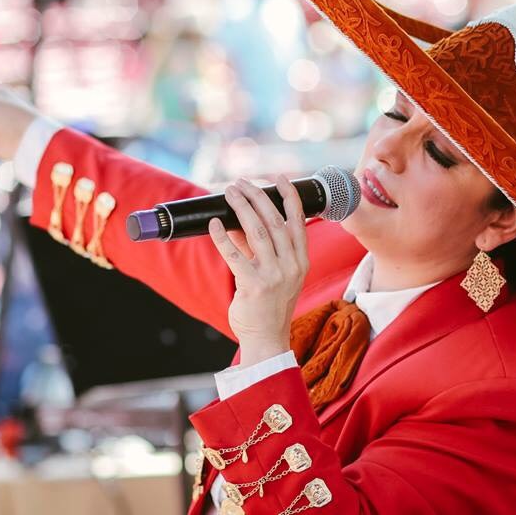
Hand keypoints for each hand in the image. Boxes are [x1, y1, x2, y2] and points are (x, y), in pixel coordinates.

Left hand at [209, 175, 308, 365]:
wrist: (266, 337)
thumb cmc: (269, 304)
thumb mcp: (274, 273)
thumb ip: (259, 248)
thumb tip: (236, 221)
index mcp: (301, 260)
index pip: (298, 221)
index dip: (289, 197)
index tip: (279, 178)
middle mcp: (291, 265)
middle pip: (275, 221)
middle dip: (258, 197)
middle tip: (242, 182)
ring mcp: (274, 276)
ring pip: (257, 232)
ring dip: (242, 208)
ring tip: (230, 193)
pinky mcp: (254, 286)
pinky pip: (235, 255)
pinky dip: (223, 237)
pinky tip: (214, 224)